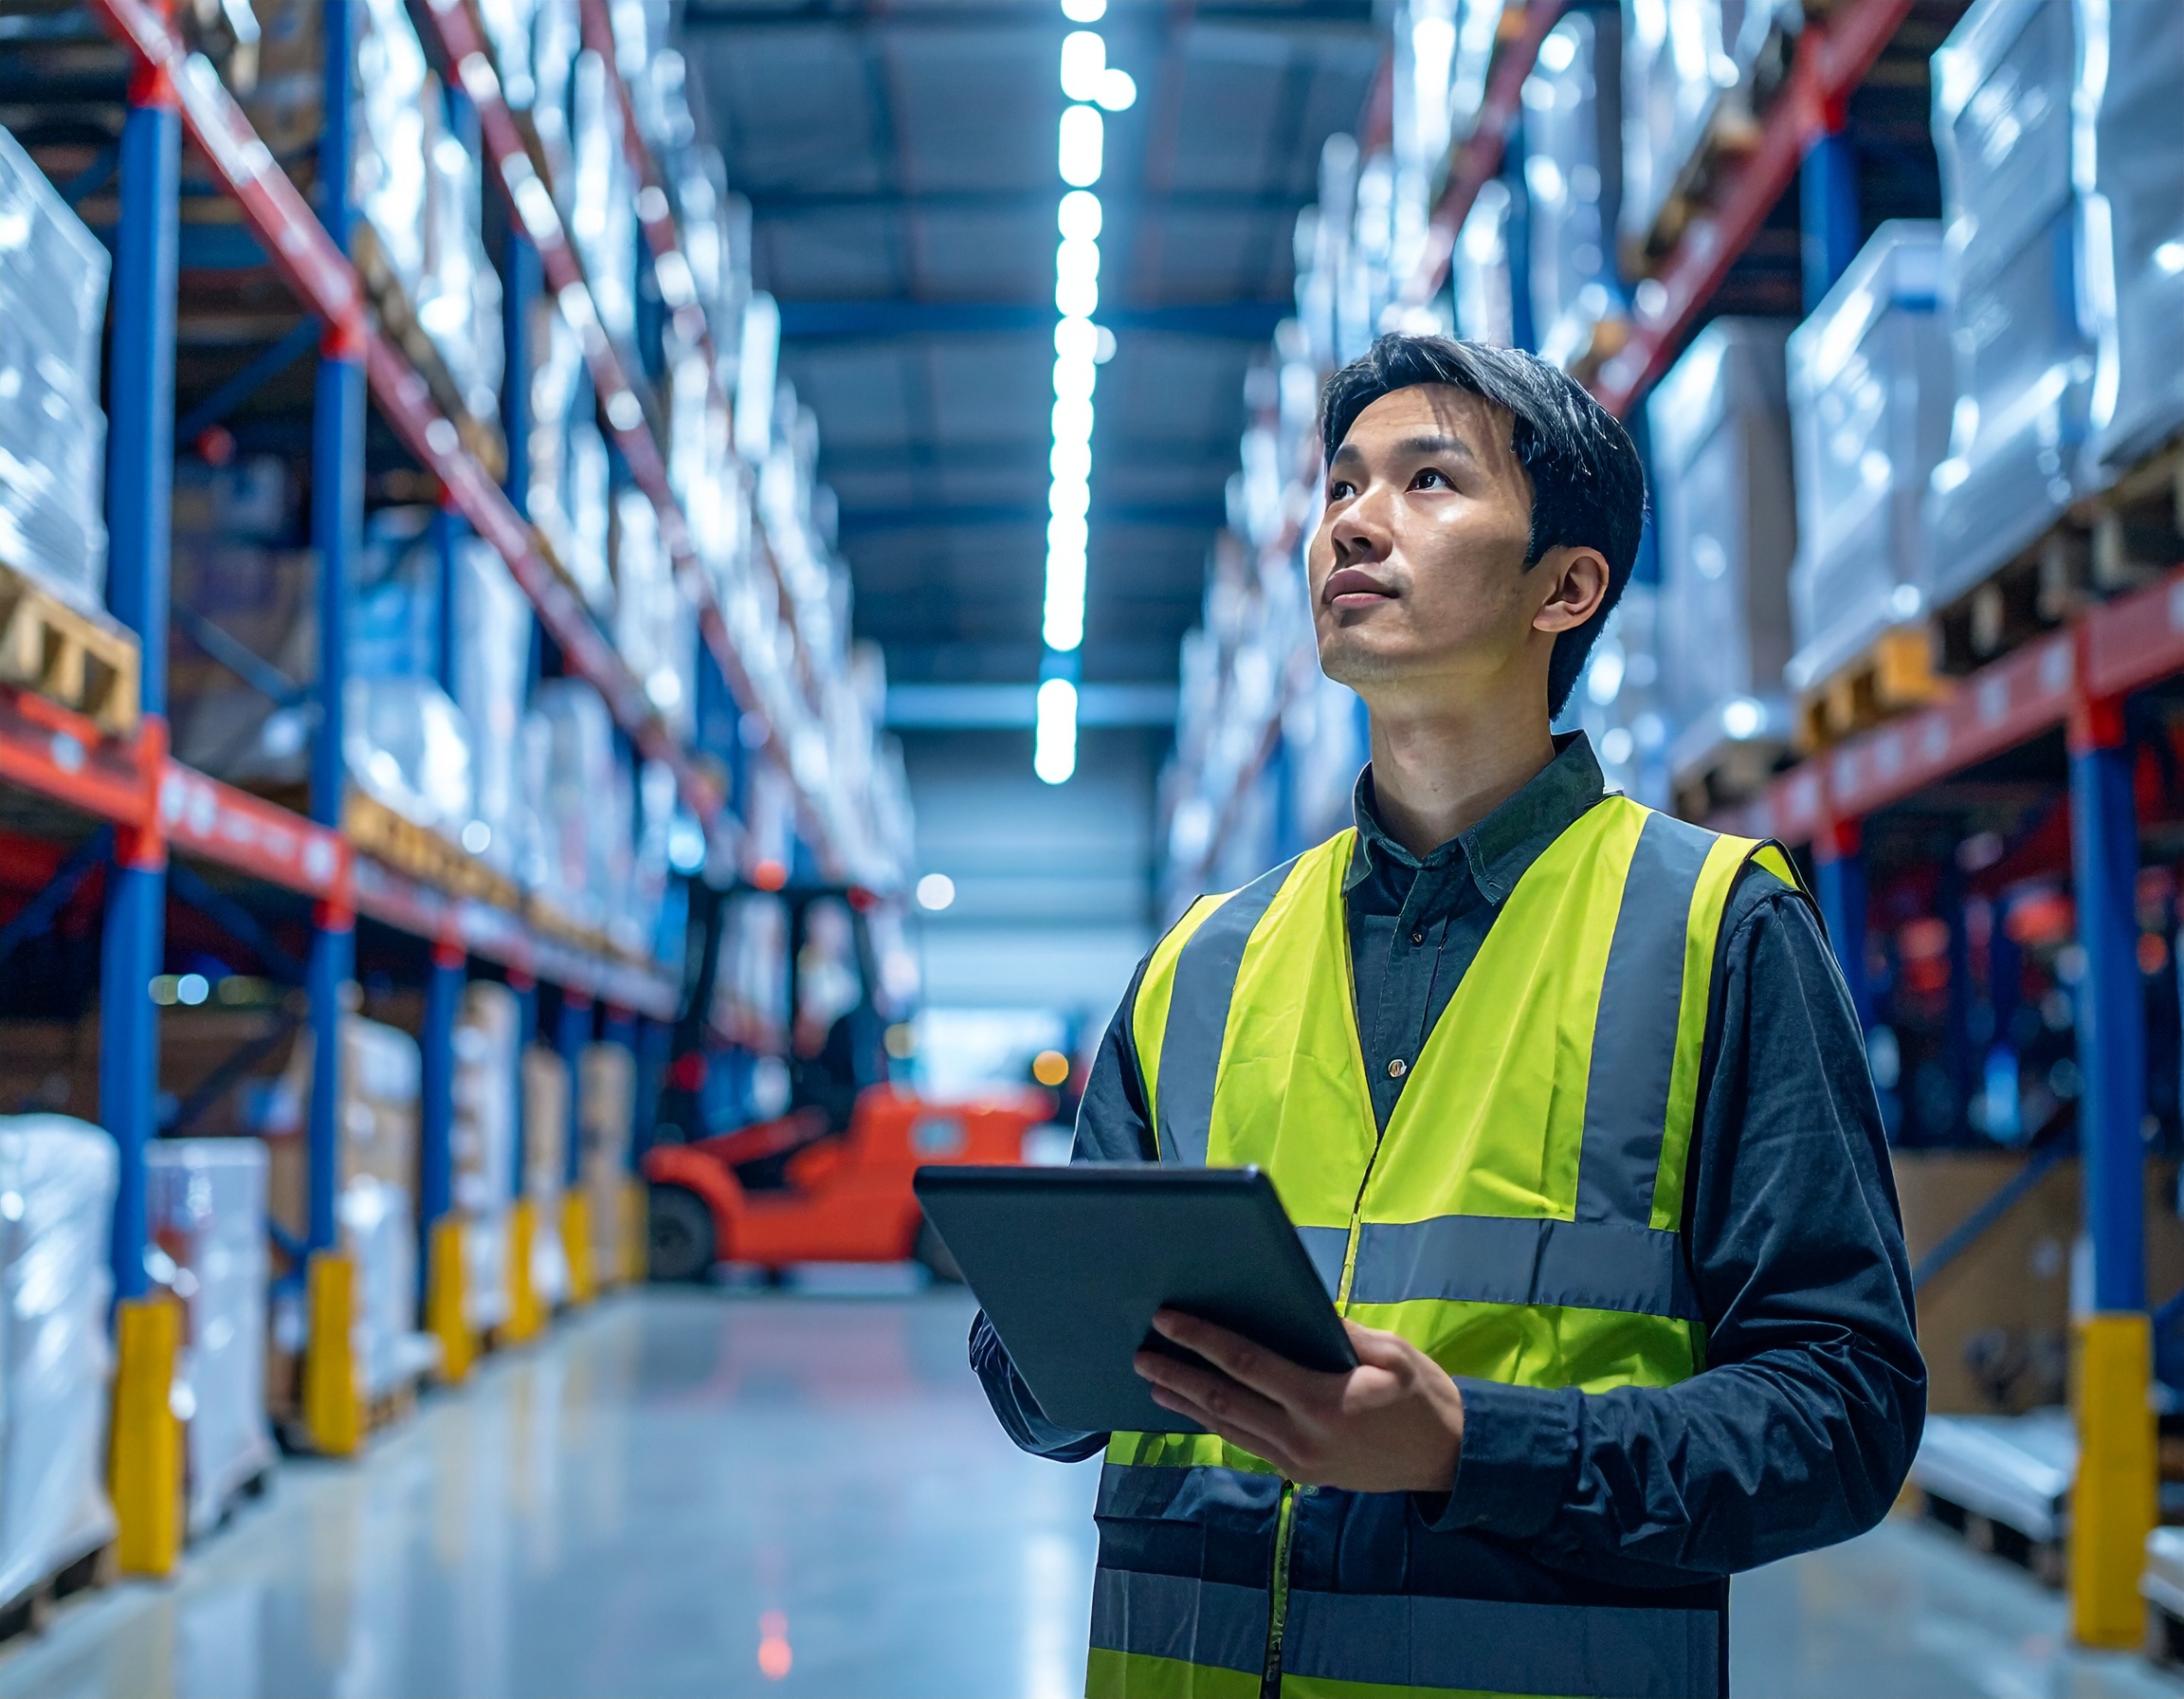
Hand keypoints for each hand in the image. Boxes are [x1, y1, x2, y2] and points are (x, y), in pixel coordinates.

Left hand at [1132, 1310, 1464, 1493]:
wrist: (1449, 1462)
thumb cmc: (1423, 1399)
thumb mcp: (1391, 1355)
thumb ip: (1340, 1333)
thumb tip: (1295, 1308)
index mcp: (1323, 1401)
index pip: (1246, 1364)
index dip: (1202, 1340)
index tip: (1167, 1320)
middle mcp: (1302, 1438)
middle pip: (1223, 1401)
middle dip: (1178, 1374)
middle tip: (1141, 1352)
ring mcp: (1298, 1462)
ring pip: (1228, 1428)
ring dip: (1187, 1403)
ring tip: (1153, 1380)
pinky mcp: (1300, 1474)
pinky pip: (1248, 1444)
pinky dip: (1216, 1424)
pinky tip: (1195, 1408)